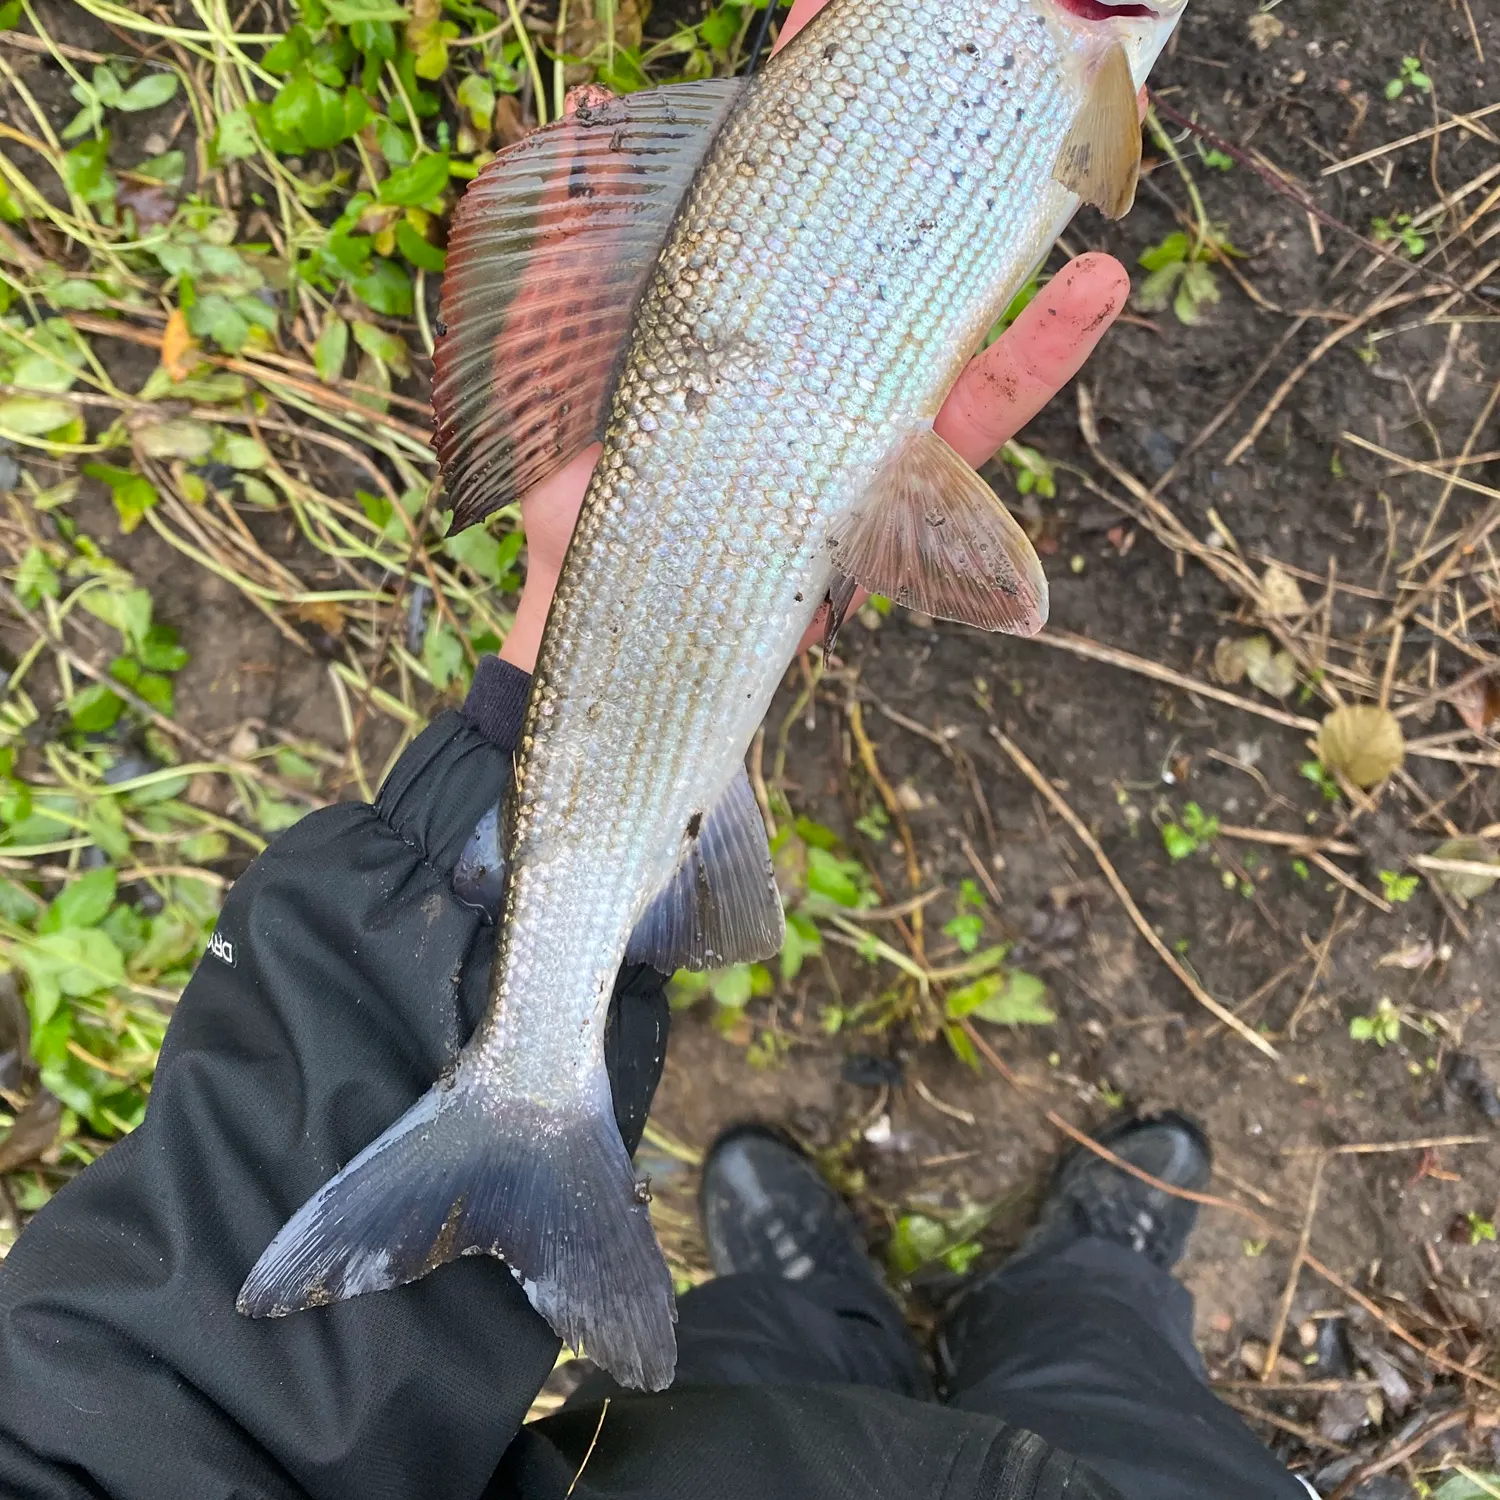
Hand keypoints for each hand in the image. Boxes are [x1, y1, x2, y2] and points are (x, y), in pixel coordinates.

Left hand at [498, 0, 1131, 672]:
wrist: (599, 605)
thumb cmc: (571, 480)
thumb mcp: (555, 345)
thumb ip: (576, 241)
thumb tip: (592, 116)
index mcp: (745, 297)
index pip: (791, 173)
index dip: (817, 87)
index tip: (837, 6)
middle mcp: (818, 338)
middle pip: (890, 213)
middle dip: (934, 123)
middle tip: (989, 28)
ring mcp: (865, 401)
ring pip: (964, 299)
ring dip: (1028, 218)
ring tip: (1094, 129)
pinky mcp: (900, 476)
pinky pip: (983, 415)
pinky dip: (1043, 358)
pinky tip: (1095, 292)